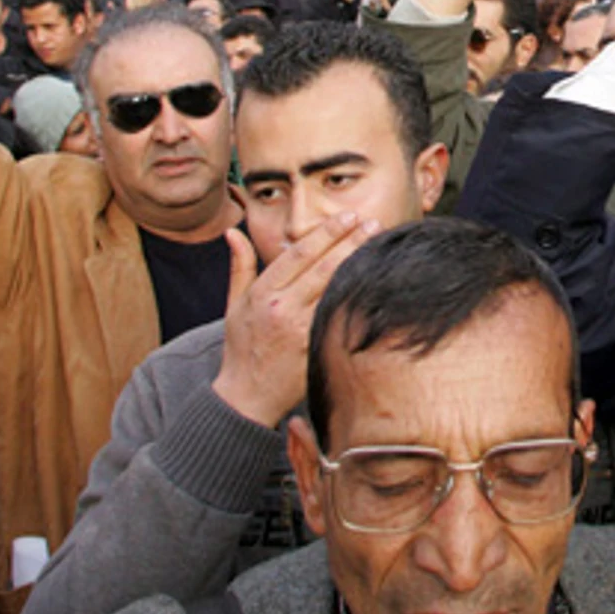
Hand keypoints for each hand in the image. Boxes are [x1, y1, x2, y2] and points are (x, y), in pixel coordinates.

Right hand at [211, 215, 375, 427]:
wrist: (248, 396)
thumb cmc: (243, 347)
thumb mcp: (234, 305)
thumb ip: (240, 266)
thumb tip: (233, 232)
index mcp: (263, 293)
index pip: (299, 253)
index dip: (326, 232)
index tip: (347, 217)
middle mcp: (283, 308)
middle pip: (324, 267)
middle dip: (352, 242)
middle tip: (374, 222)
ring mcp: (302, 329)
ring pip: (337, 290)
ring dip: (361, 265)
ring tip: (381, 246)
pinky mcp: (318, 348)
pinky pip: (342, 316)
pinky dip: (359, 297)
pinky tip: (376, 283)